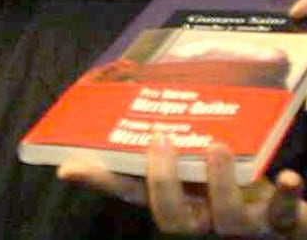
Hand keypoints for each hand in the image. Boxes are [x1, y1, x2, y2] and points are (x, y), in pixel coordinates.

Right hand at [58, 134, 306, 236]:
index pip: (130, 197)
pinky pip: (285, 216)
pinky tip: (289, 177)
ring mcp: (242, 230)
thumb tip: (97, 127)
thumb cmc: (229, 190)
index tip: (70, 167)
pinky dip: (286, 196)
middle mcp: (203, 225)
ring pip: (228, 221)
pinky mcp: (283, 226)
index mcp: (177, 208)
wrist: (282, 219)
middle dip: (164, 183)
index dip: (101, 183)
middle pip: (174, 221)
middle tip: (161, 138)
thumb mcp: (192, 170)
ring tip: (215, 146)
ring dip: (221, 183)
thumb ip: (155, 154)